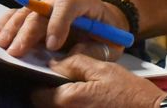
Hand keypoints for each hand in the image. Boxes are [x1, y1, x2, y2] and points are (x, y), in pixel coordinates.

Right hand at [0, 0, 127, 57]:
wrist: (104, 19)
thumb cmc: (107, 32)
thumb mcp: (110, 43)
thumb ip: (93, 50)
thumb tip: (69, 56)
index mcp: (84, 1)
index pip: (67, 5)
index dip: (58, 23)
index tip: (52, 46)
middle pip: (41, 10)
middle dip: (28, 32)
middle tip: (16, 52)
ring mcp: (46, 3)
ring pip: (26, 12)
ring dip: (12, 28)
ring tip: (2, 44)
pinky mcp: (36, 12)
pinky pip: (18, 14)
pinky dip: (6, 23)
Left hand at [30, 56, 164, 107]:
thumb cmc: (130, 93)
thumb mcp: (103, 69)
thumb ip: (75, 64)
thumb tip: (53, 63)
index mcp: (69, 100)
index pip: (36, 95)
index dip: (39, 83)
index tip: (48, 76)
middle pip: (46, 106)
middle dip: (50, 94)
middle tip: (65, 82)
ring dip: (63, 101)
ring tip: (81, 92)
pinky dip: (75, 107)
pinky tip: (88, 102)